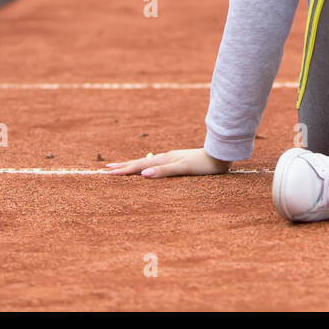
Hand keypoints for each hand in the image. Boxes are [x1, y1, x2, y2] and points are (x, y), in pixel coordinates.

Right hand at [104, 147, 232, 177]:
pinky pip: (157, 161)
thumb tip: (143, 174)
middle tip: (108, 168)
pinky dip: (147, 163)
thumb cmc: (204, 165)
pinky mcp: (178, 159)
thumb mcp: (184, 168)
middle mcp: (166, 157)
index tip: (109, 171)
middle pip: (141, 161)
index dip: (125, 169)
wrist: (220, 155)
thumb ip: (164, 171)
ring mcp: (172, 157)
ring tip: (123, 166)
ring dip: (134, 164)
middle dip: (124, 165)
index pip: (140, 165)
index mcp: (164, 159)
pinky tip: (149, 161)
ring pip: (148, 161)